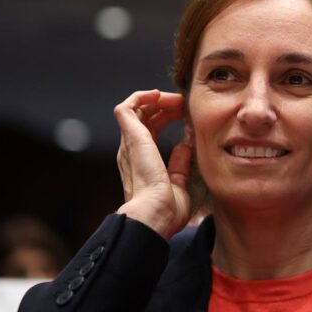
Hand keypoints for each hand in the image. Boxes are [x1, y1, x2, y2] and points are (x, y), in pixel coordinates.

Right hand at [113, 90, 192, 239]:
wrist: (155, 216)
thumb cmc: (167, 210)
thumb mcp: (178, 184)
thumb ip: (179, 165)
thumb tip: (184, 147)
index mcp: (141, 162)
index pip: (150, 130)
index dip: (166, 117)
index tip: (186, 115)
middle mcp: (131, 151)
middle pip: (144, 117)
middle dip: (164, 106)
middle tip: (184, 104)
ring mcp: (129, 144)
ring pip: (135, 110)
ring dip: (156, 99)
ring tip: (176, 99)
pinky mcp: (131, 138)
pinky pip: (126, 108)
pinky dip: (140, 97)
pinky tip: (158, 95)